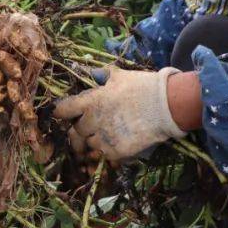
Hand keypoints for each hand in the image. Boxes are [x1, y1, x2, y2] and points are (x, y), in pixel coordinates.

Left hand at [53, 66, 184, 166]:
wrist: (166, 105)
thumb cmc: (143, 87)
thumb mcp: (120, 76)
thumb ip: (103, 75)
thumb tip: (92, 74)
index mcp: (91, 101)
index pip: (63, 110)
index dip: (60, 112)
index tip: (62, 114)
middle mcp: (93, 120)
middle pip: (76, 130)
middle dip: (81, 129)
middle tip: (88, 128)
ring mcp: (104, 137)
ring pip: (89, 144)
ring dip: (94, 140)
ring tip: (106, 134)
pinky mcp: (116, 151)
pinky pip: (104, 154)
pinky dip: (108, 150)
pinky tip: (117, 142)